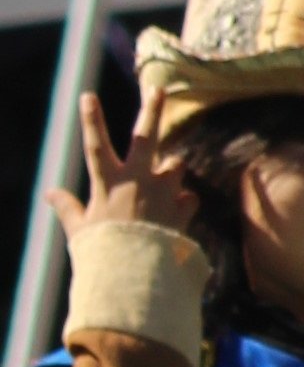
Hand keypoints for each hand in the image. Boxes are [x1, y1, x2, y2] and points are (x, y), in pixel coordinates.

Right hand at [46, 88, 197, 241]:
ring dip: (172, 168)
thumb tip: (50, 194)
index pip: (96, 144)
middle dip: (152, 109)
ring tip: (164, 181)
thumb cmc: (103, 254)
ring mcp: (163, 193)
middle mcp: (138, 181)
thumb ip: (69, 209)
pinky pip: (190, 197)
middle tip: (158, 89)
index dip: (91, 119)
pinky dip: (184, 202)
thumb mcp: (80, 231)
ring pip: (176, 164)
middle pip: (146, 137)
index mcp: (108, 183)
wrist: (136, 277)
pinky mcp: (181, 210)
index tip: (87, 95)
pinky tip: (177, 212)